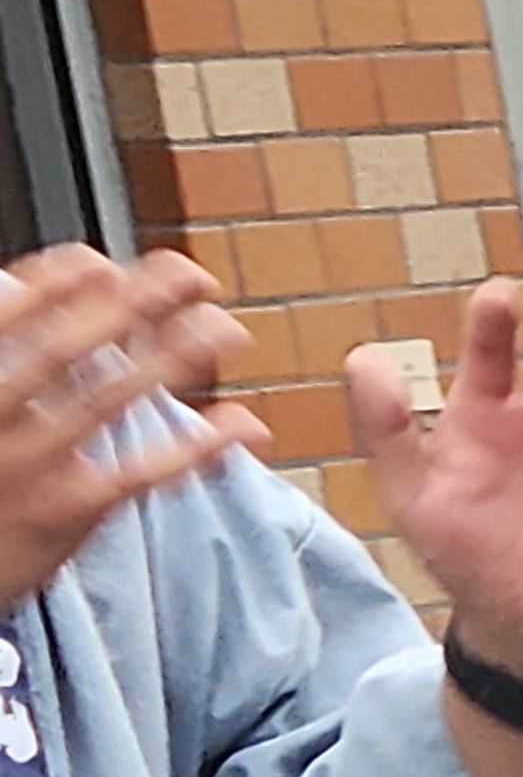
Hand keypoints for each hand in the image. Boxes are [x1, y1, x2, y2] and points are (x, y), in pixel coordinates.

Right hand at [0, 251, 253, 606]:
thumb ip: (1, 360)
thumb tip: (22, 289)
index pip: (6, 322)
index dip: (54, 284)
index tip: (100, 262)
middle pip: (65, 349)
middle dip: (133, 304)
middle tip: (192, 275)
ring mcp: (31, 470)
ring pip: (107, 402)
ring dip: (174, 358)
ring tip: (227, 329)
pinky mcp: (68, 514)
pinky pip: (141, 475)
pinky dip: (198, 447)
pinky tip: (244, 424)